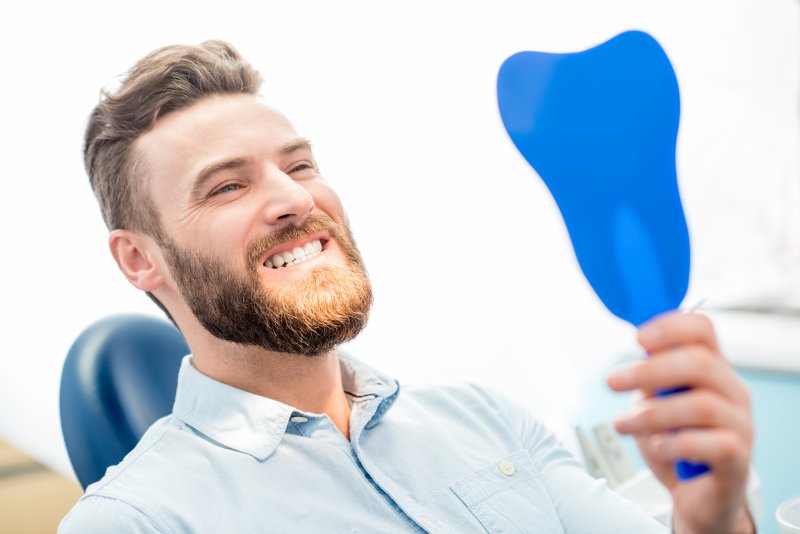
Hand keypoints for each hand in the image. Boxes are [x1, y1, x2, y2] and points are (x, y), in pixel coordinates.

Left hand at [607, 312, 754, 533]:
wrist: (695, 495)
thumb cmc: (674, 443)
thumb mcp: (655, 403)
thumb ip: (650, 378)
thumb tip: (637, 352)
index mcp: (712, 370)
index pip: (703, 330)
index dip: (671, 327)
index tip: (638, 338)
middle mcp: (732, 393)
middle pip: (700, 363)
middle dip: (649, 370)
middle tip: (612, 382)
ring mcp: (740, 426)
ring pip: (702, 405)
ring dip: (652, 413)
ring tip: (624, 424)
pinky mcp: (737, 460)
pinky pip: (712, 445)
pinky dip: (675, 444)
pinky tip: (656, 447)